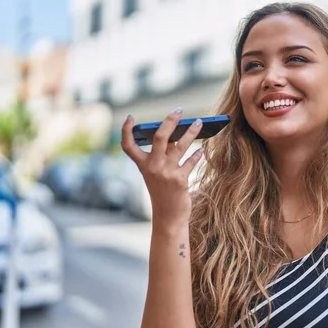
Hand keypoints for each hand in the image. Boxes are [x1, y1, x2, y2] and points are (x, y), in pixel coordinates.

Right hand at [121, 109, 203, 227]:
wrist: (168, 217)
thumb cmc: (163, 192)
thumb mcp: (158, 173)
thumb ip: (164, 155)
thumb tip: (176, 135)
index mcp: (142, 165)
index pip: (128, 146)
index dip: (126, 130)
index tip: (130, 117)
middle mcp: (152, 167)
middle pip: (160, 137)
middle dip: (170, 121)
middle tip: (179, 110)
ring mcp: (165, 173)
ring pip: (180, 145)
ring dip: (191, 132)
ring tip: (199, 122)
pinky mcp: (179, 180)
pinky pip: (190, 161)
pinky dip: (197, 154)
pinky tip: (201, 150)